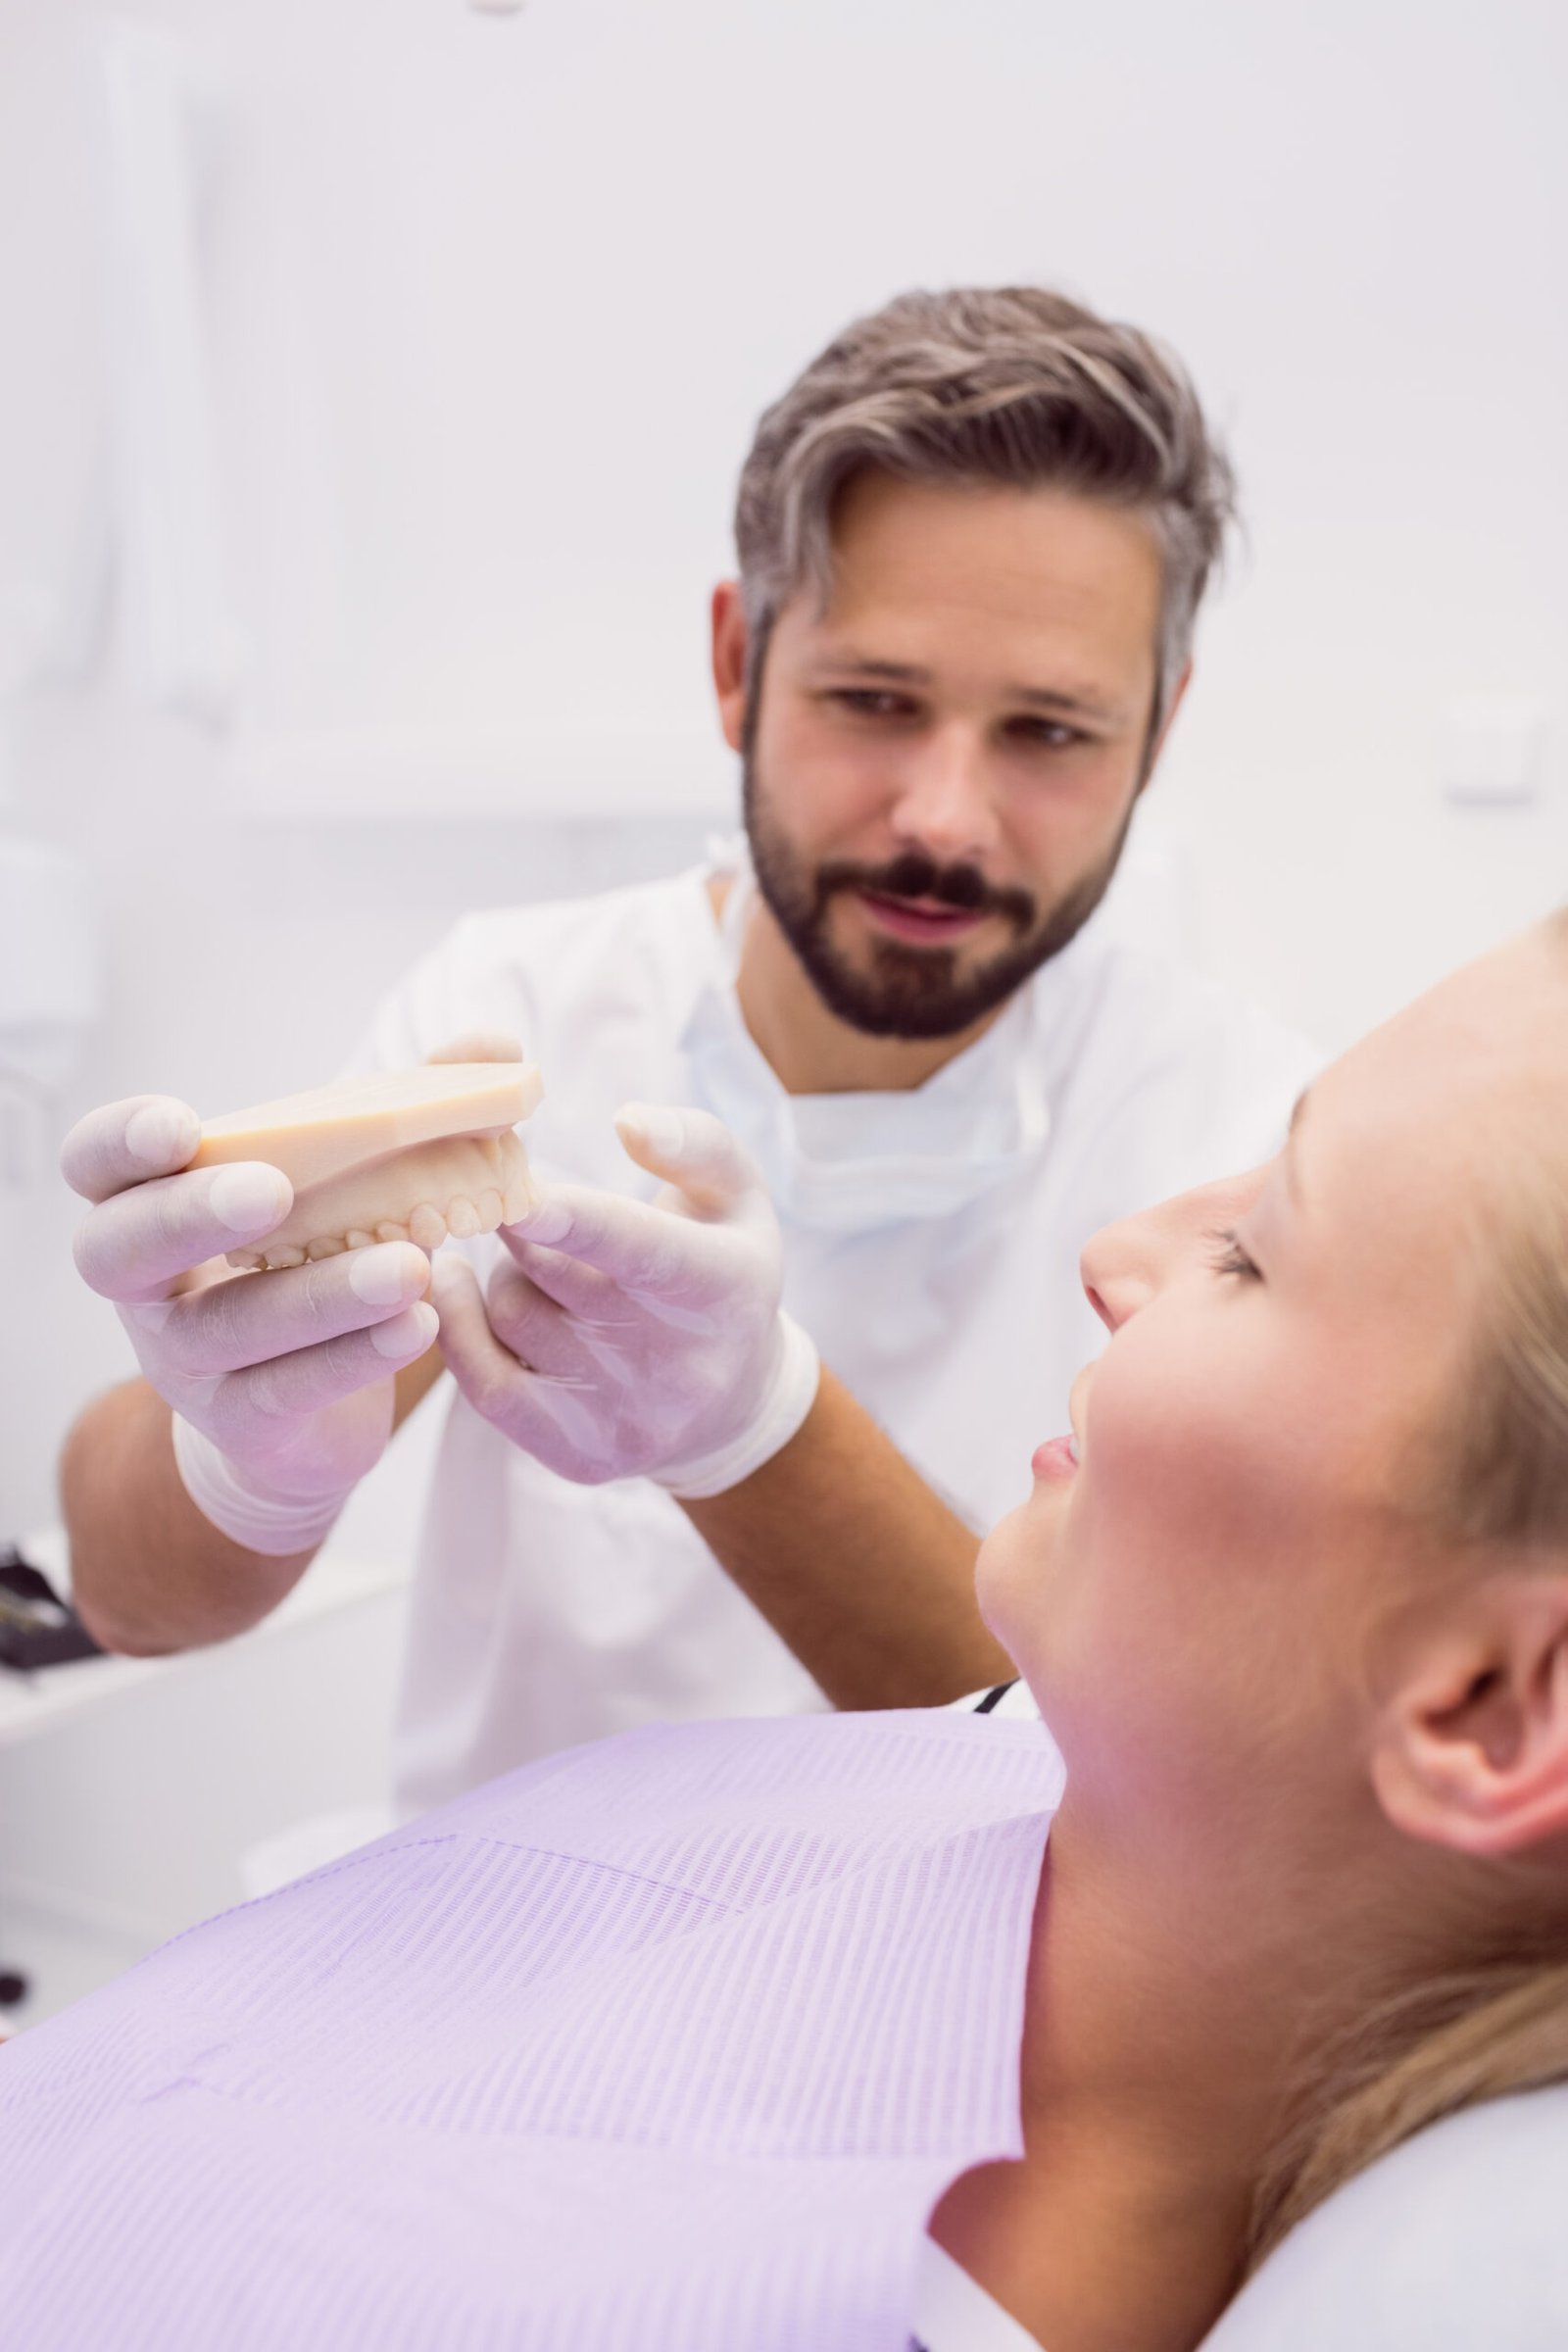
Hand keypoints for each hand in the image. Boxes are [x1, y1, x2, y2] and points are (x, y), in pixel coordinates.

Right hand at [62, 1093, 437, 1535]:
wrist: (303, 1419)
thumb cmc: (316, 1262)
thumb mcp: (351, 1181)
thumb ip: (412, 1107)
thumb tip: (494, 1044)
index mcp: (154, 1204)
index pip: (97, 1166)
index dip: (120, 1142)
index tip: (180, 1125)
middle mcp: (149, 1286)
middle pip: (121, 1251)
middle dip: (189, 1215)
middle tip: (270, 1192)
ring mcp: (186, 1362)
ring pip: (227, 1328)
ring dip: (318, 1296)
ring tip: (409, 1267)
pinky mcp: (242, 1423)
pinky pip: (287, 1390)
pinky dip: (354, 1355)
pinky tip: (418, 1325)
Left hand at [430, 1104, 818, 1495]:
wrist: (733, 1402)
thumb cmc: (721, 1268)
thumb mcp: (739, 1195)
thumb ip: (693, 1143)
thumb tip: (628, 1121)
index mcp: (723, 1286)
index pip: (641, 1251)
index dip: (576, 1221)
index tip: (517, 1191)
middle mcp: (681, 1366)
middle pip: (553, 1274)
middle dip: (521, 1223)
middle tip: (520, 1200)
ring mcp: (627, 1419)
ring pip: (513, 1316)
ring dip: (508, 1275)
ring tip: (541, 1267)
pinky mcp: (580, 1456)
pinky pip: (485, 1387)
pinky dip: (459, 1330)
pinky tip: (457, 1288)